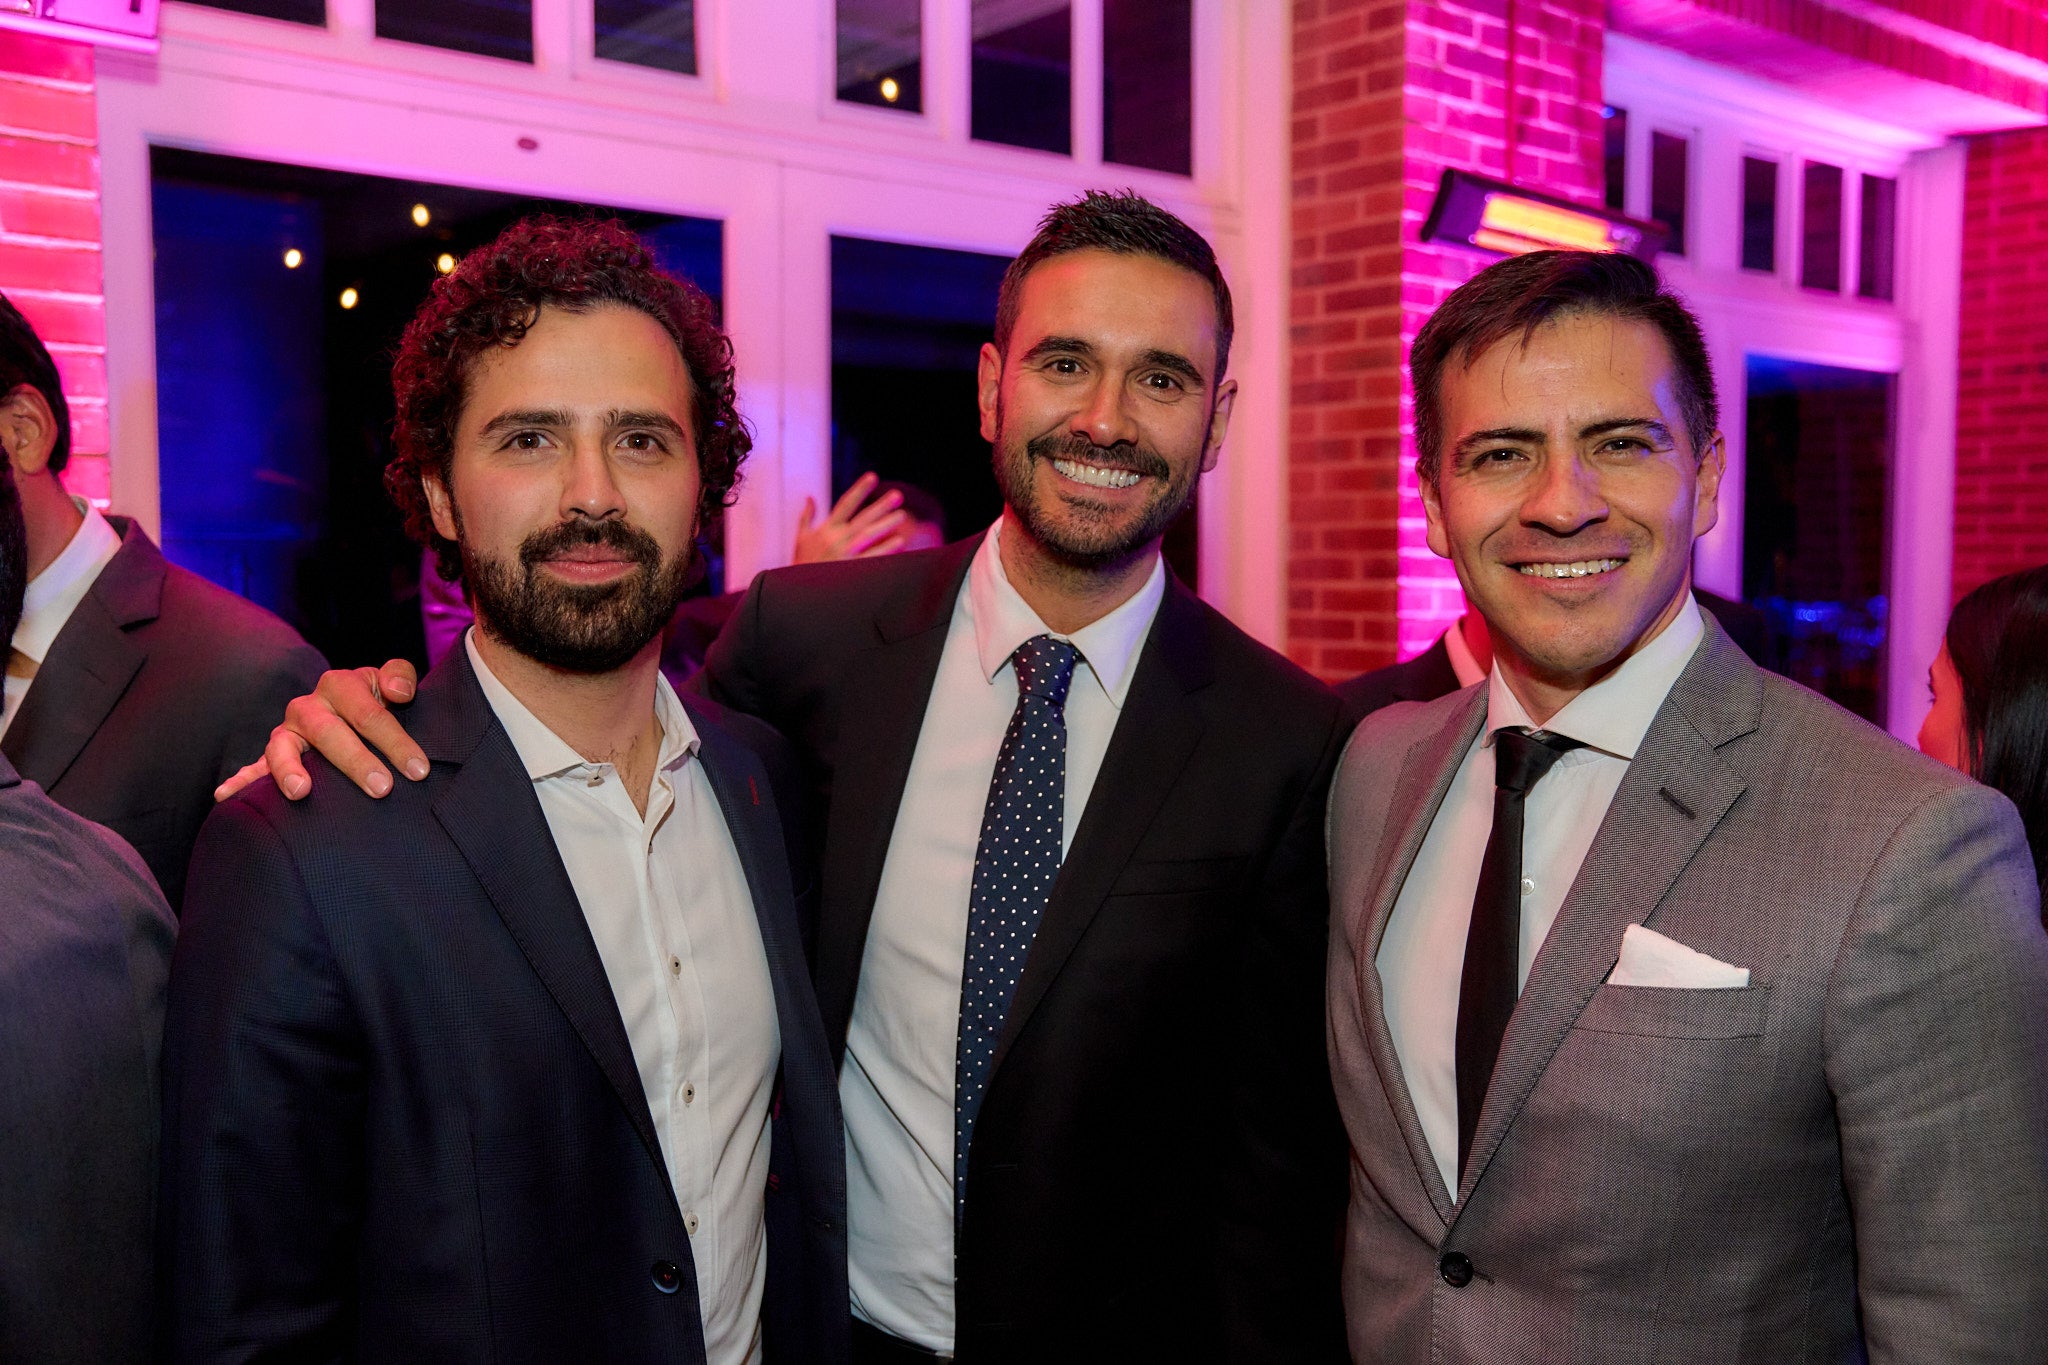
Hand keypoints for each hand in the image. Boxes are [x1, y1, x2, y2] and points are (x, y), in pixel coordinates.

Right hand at [213, 660, 425, 802]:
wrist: (355, 709)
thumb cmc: (379, 700)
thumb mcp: (392, 682)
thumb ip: (400, 676)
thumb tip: (399, 692)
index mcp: (339, 685)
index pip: (369, 713)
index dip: (396, 741)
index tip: (418, 769)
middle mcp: (308, 707)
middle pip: (329, 732)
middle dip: (356, 761)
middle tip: (382, 788)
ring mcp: (288, 732)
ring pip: (282, 748)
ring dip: (289, 770)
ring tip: (301, 792)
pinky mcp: (275, 755)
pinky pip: (254, 767)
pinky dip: (240, 781)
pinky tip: (225, 796)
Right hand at [791, 472, 909, 563]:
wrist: (799, 592)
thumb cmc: (801, 564)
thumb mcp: (801, 538)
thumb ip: (807, 516)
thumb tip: (809, 497)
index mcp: (827, 529)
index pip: (846, 503)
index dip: (860, 489)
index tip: (873, 477)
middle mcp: (837, 539)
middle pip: (863, 518)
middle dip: (881, 506)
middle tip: (898, 495)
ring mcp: (845, 554)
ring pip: (869, 535)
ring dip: (886, 524)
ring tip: (902, 515)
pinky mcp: (851, 570)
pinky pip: (872, 557)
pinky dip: (885, 549)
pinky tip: (899, 542)